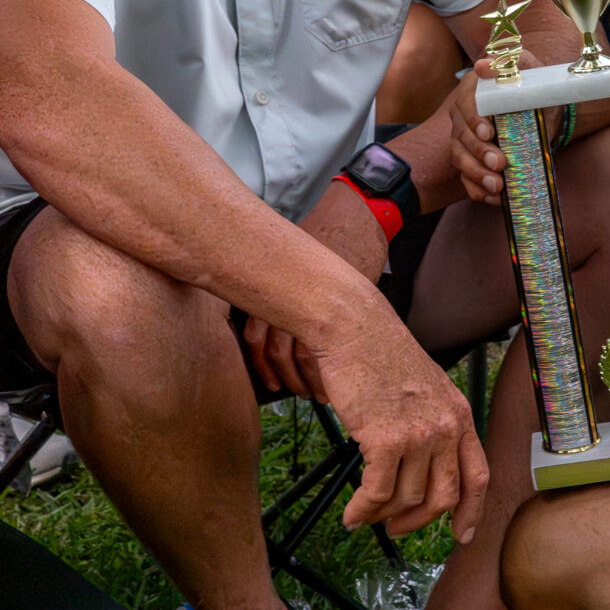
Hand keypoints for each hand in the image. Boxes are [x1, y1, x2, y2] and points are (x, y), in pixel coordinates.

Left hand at [243, 183, 388, 398]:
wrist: (355, 217)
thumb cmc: (326, 239)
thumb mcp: (292, 263)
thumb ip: (279, 295)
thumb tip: (274, 333)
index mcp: (269, 287)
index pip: (254, 336)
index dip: (260, 365)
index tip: (271, 380)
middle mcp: (285, 297)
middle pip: (274, 351)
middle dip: (282, 377)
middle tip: (292, 391)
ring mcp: (313, 304)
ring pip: (298, 357)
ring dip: (304, 381)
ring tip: (314, 392)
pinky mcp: (338, 309)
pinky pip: (324, 352)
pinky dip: (324, 374)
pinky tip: (329, 383)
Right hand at [313, 311, 487, 541]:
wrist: (354, 328)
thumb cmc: (379, 353)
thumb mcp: (424, 387)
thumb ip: (432, 423)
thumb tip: (420, 467)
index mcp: (459, 415)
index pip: (477, 476)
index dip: (472, 511)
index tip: (461, 534)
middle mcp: (446, 427)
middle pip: (444, 497)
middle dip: (419, 522)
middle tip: (397, 529)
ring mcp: (418, 435)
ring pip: (407, 499)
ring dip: (382, 516)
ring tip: (364, 515)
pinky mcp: (386, 440)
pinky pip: (377, 493)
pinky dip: (362, 511)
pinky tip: (351, 515)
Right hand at [450, 52, 531, 202]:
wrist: (548, 115)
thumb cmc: (535, 89)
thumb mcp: (530, 71)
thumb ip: (512, 63)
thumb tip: (483, 65)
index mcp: (473, 92)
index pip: (465, 105)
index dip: (474, 120)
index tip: (488, 133)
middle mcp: (463, 117)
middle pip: (461, 136)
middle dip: (479, 153)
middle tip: (500, 163)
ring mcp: (465, 142)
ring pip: (460, 160)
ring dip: (477, 174)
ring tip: (498, 185)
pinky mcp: (472, 163)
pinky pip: (467, 181)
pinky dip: (479, 191)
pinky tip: (496, 198)